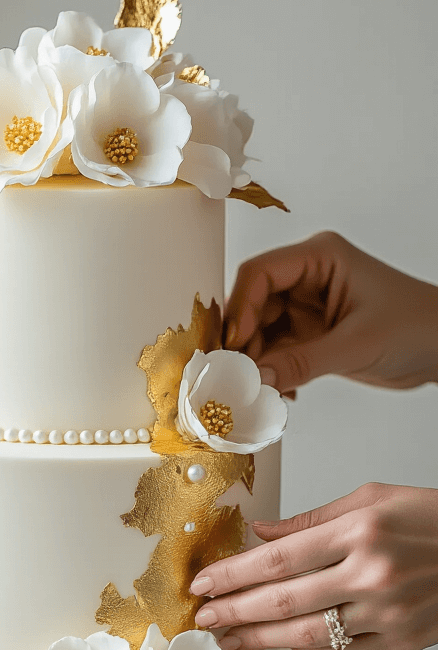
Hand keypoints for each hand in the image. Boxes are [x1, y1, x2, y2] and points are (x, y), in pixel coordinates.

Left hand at [190, 483, 437, 649]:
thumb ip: (311, 521)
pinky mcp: (402, 643)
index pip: (277, 559)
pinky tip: (285, 645)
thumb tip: (260, 534)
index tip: (202, 584)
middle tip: (203, 618)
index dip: (232, 574)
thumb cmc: (432, 519)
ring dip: (260, 640)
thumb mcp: (373, 500)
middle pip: (283, 601)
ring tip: (229, 640)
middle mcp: (372, 575)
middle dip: (234, 611)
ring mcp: (388, 614)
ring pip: (306, 635)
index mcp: (361, 532)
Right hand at [225, 232, 437, 392]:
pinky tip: (280, 392)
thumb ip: (301, 362)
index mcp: (320, 257)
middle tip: (237, 375)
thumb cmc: (417, 327)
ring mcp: (308, 307)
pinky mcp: (311, 335)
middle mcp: (309, 277)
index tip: (234, 345)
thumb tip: (254, 380)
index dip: (240, 308)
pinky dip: (273, 372)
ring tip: (259, 390)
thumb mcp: (356, 345)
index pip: (260, 273)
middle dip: (243, 341)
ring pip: (261, 331)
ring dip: (257, 362)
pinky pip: (277, 351)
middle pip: (253, 303)